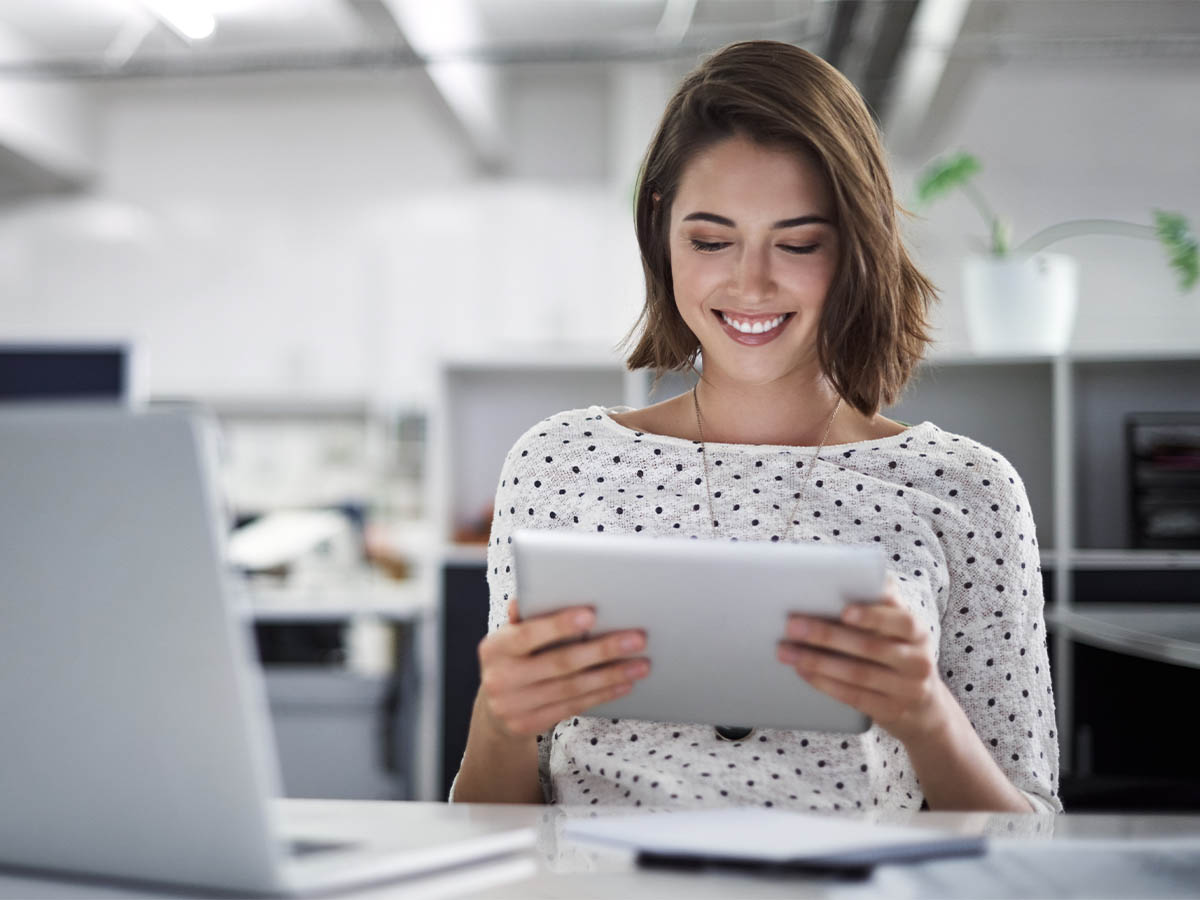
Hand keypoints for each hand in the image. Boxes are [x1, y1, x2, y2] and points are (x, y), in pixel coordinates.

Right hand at [476, 597, 649, 739]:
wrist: (494, 710)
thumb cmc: (513, 659)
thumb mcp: (510, 637)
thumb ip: (526, 618)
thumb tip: (535, 592)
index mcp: (495, 647)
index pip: (528, 634)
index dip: (559, 625)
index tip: (591, 614)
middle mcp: (500, 678)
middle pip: (560, 663)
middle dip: (603, 649)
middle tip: (637, 639)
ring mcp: (513, 706)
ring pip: (573, 688)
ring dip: (611, 675)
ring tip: (641, 664)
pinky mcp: (529, 725)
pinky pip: (574, 706)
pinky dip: (602, 694)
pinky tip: (624, 683)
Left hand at [777, 578, 948, 743]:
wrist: (923, 707)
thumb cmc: (897, 653)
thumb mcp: (898, 631)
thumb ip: (880, 606)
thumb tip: (841, 577)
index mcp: (918, 632)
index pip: (900, 620)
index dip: (873, 615)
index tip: (844, 610)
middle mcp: (918, 661)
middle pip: (870, 647)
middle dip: (827, 635)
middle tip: (792, 625)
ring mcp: (908, 689)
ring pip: (857, 673)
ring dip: (817, 661)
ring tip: (787, 651)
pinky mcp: (891, 711)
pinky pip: (854, 697)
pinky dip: (824, 683)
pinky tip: (803, 671)